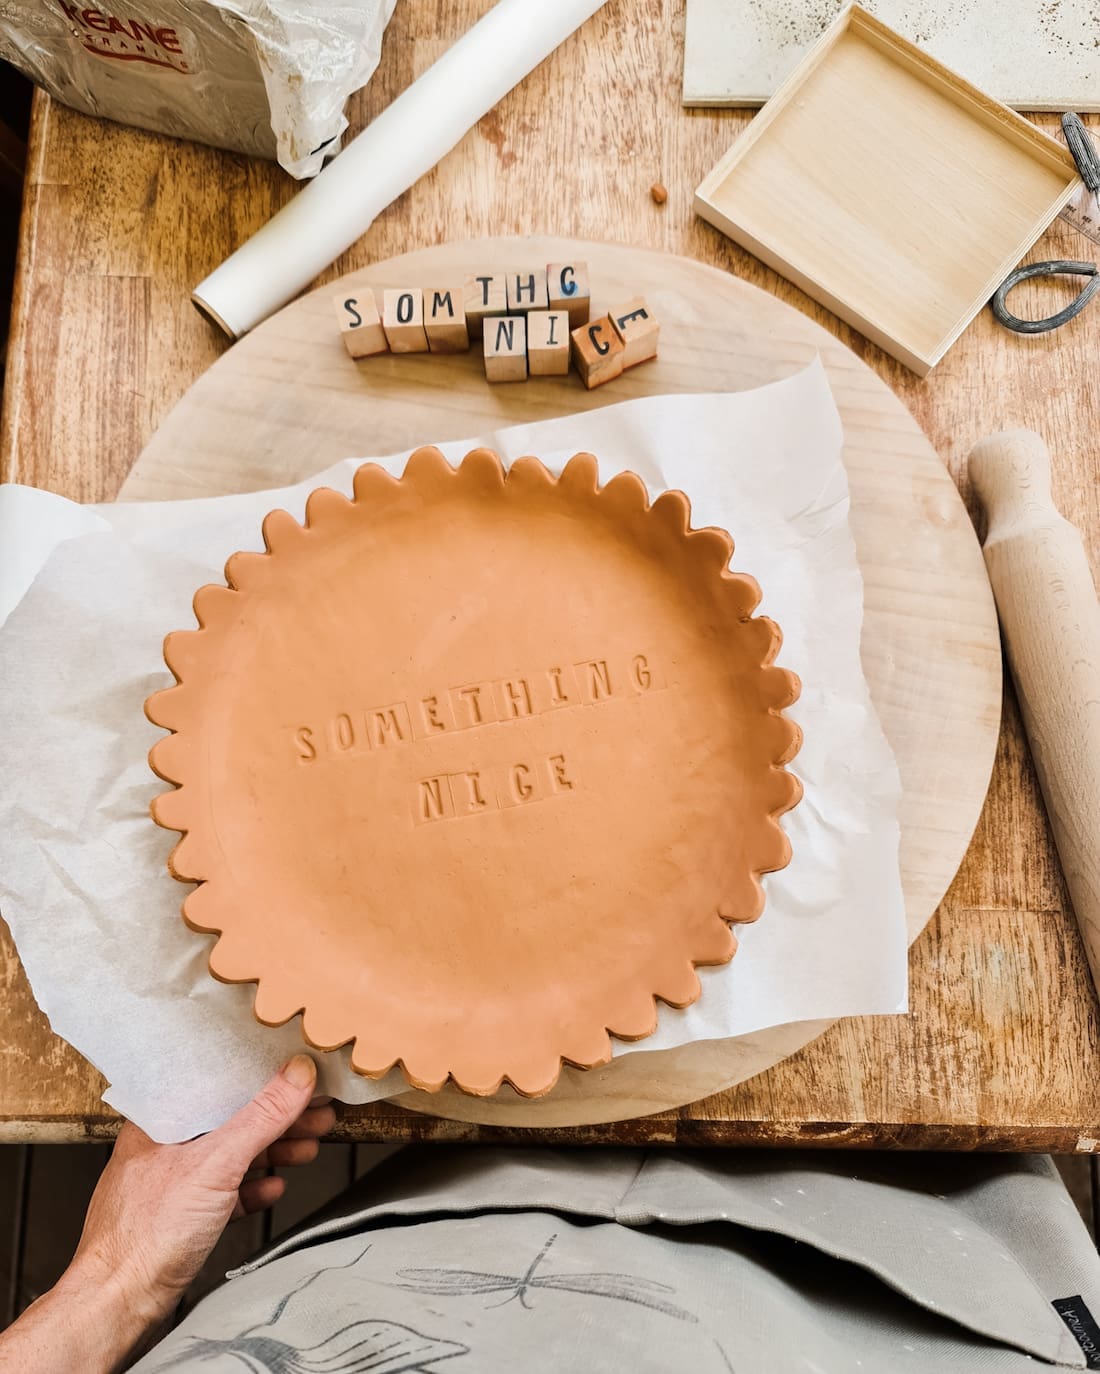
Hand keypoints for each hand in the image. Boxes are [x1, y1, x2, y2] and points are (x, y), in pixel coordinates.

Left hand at [76, 1054, 333, 1321]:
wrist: (118, 1304)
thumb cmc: (145, 1234)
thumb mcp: (215, 1164)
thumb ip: (261, 1118)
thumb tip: (298, 1074)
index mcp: (160, 1118)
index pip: (219, 1081)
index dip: (264, 1076)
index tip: (300, 1074)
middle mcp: (164, 1144)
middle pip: (233, 1118)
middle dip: (279, 1117)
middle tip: (317, 1113)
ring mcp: (172, 1181)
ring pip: (232, 1155)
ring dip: (273, 1151)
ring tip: (308, 1147)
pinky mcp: (182, 1215)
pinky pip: (225, 1191)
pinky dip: (252, 1187)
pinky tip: (273, 1187)